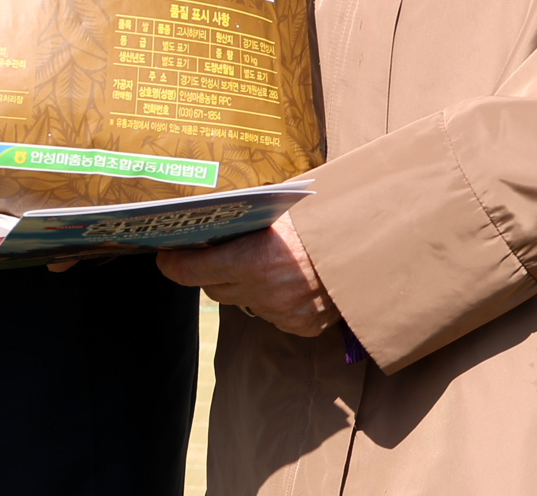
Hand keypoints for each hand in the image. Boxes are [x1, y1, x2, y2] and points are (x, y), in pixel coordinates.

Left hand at [157, 215, 337, 337]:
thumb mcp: (282, 210)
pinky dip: (269, 299)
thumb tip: (214, 218)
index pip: (193, 271)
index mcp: (255, 260)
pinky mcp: (300, 326)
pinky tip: (282, 282)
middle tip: (203, 257)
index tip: (164, 257)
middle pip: (214, 289)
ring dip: (239, 286)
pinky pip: (270, 314)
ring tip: (251, 265)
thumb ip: (248, 221)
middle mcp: (265, 291)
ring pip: (242, 303)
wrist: (372, 247)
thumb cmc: (325, 218)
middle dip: (206, 272)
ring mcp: (283, 312)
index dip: (174, 264)